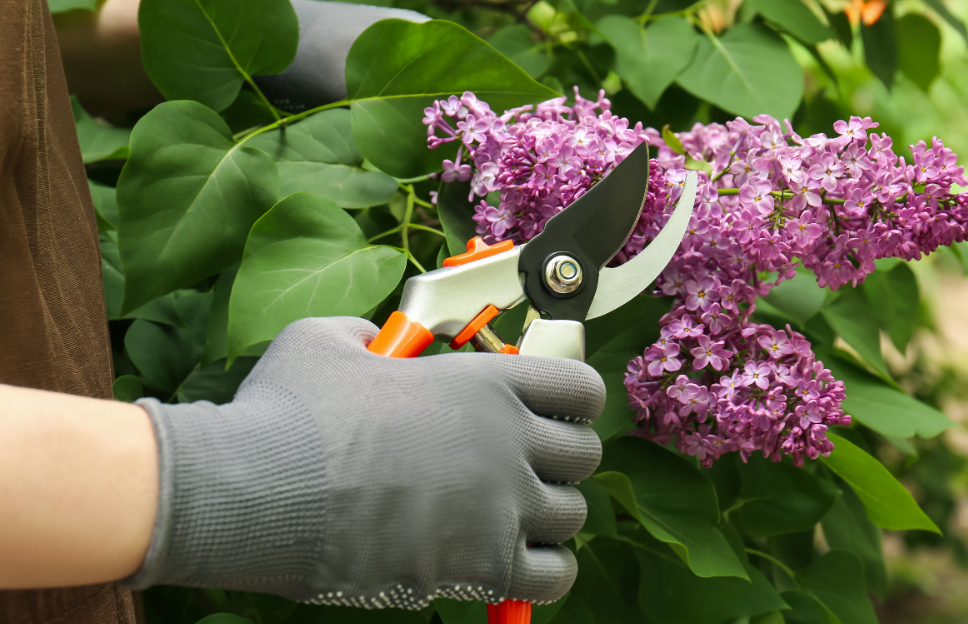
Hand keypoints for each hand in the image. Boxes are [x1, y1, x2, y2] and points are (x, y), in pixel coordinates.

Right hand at [126, 316, 604, 607]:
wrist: (254, 494)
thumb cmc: (287, 412)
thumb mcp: (327, 342)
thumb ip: (370, 334)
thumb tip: (377, 339)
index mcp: (484, 381)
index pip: (580, 387)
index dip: (571, 399)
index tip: (552, 412)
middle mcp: (508, 441)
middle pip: (583, 454)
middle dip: (557, 459)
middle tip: (518, 466)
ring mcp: (501, 506)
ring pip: (570, 514)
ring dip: (543, 515)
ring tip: (501, 515)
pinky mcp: (483, 567)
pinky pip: (554, 576)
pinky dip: (542, 571)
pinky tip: (510, 562)